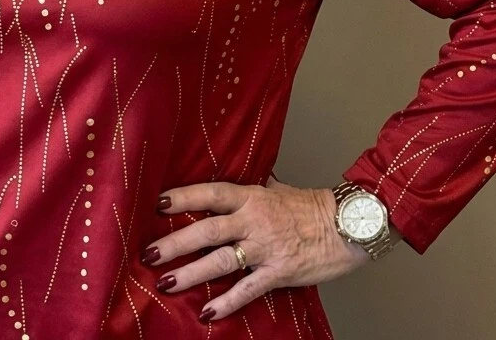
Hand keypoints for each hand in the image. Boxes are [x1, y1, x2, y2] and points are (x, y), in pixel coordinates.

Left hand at [144, 176, 369, 323]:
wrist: (347, 226)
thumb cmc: (311, 206)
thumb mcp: (277, 189)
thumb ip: (251, 189)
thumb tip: (229, 183)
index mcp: (251, 196)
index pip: (211, 193)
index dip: (184, 197)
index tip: (157, 203)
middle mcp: (254, 220)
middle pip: (207, 230)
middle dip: (176, 242)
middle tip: (149, 252)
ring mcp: (265, 247)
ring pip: (221, 260)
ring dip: (192, 273)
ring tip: (167, 282)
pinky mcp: (279, 272)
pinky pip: (248, 289)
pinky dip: (227, 302)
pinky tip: (208, 313)